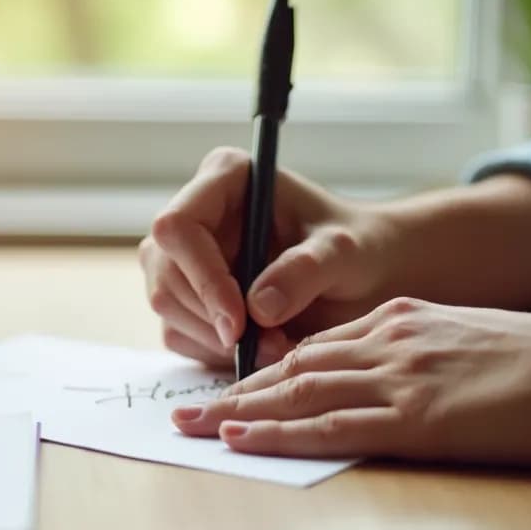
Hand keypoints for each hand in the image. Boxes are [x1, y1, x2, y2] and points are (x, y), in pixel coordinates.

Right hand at [138, 147, 398, 368]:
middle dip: (212, 319)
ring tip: (276, 345)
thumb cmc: (357, 248)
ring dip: (217, 340)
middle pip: (166, 273)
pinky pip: (179, 333)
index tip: (240, 322)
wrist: (364, 275)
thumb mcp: (344, 253)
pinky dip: (216, 351)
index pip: (179, 226)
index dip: (202, 276)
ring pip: (167, 306)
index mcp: (225, 177)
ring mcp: (184, 256)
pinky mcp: (187, 295)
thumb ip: (306, 270)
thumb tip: (259, 308)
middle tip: (270, 345)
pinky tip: (260, 346)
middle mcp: (195, 212)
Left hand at [171, 297, 530, 462]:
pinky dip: (278, 433)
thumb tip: (406, 379)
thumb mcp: (479, 341)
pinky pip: (330, 427)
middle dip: (235, 389)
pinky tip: (241, 438)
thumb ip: (431, 353)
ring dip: (237, 411)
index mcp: (407, 319)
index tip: (234, 385)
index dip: (269, 368)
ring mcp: (400, 378)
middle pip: (292, 366)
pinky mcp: (416, 418)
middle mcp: (391, 340)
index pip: (320, 344)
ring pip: (297, 393)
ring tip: (190, 426)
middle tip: (184, 410)